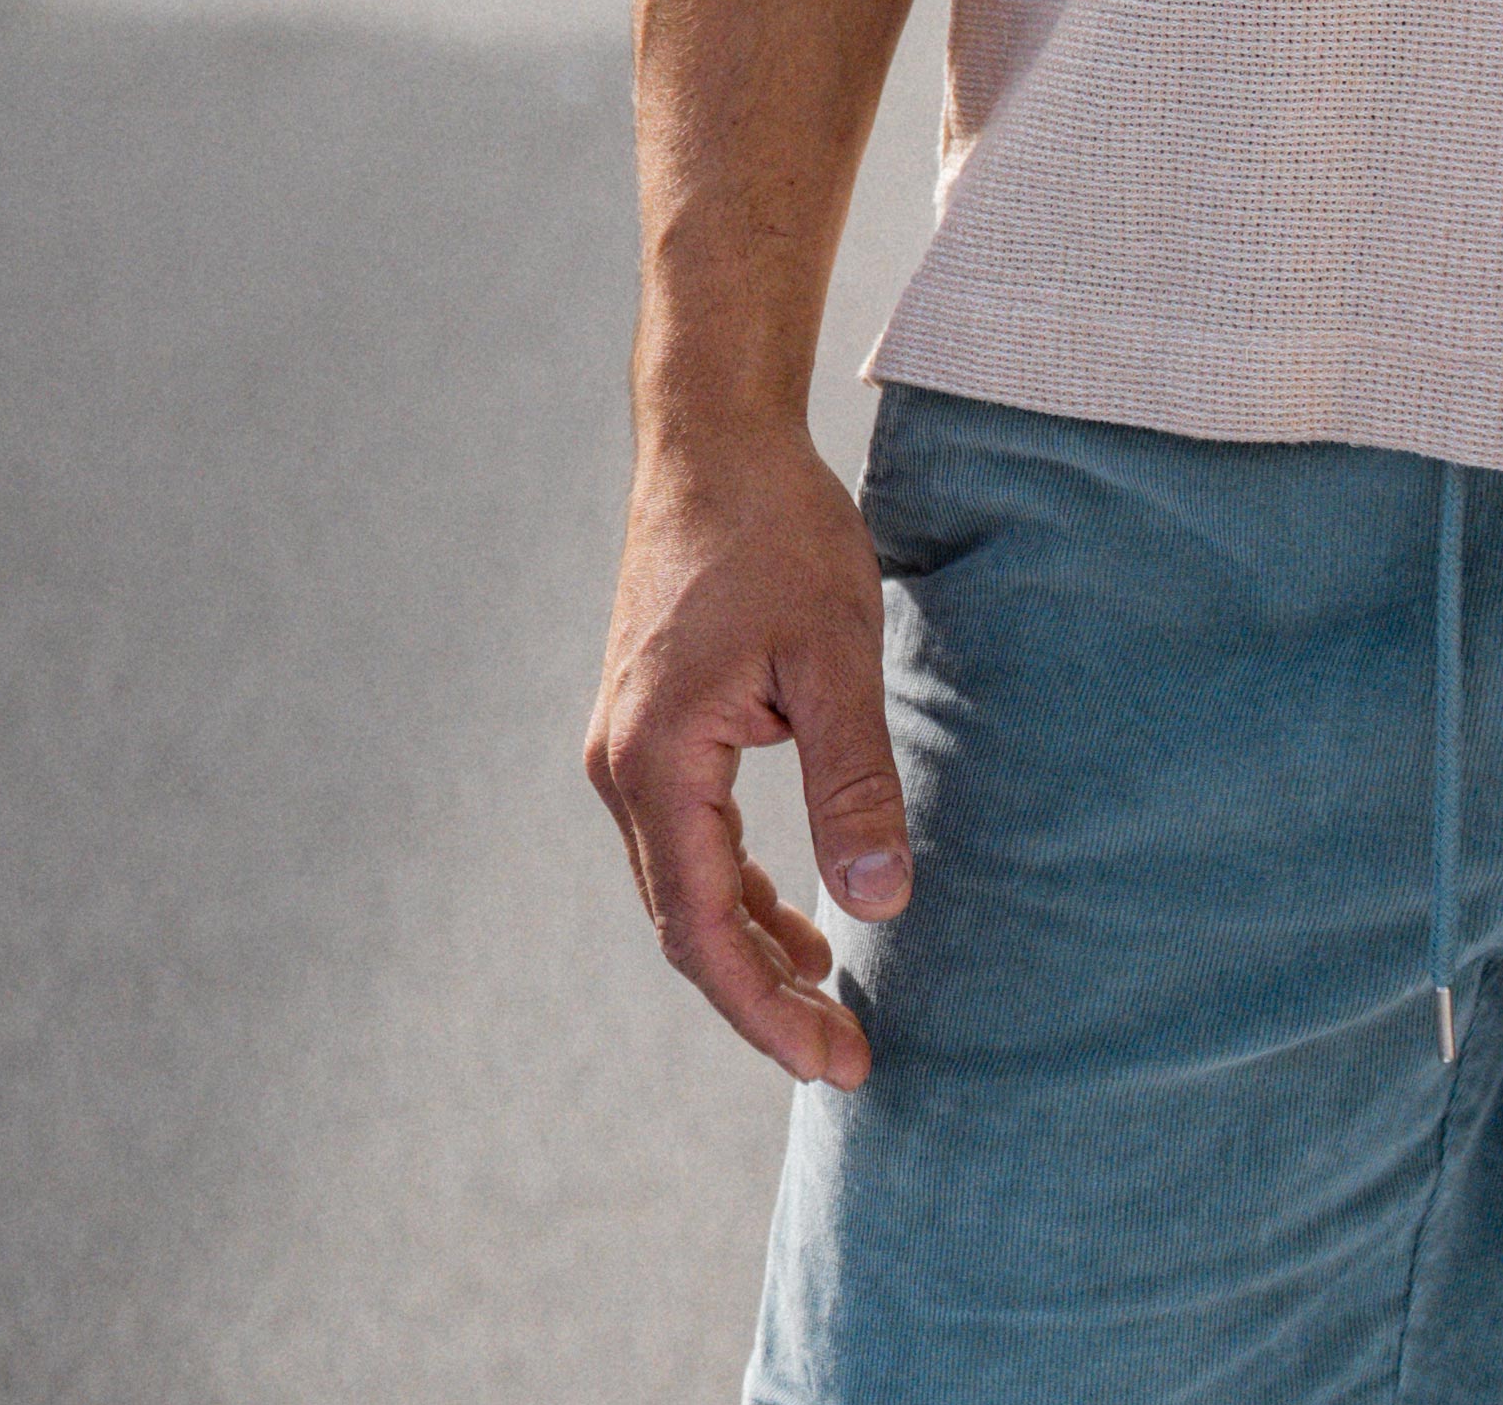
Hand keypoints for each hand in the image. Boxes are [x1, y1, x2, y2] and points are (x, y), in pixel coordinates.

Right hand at [587, 422, 914, 1083]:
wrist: (714, 440)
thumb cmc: (777, 531)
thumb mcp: (836, 652)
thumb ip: (854, 780)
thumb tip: (879, 905)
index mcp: (657, 762)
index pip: (703, 929)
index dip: (768, 1009)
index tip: (837, 1063)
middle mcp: (622, 769)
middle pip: (685, 925)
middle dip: (764, 998)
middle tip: (848, 1056)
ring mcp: (627, 749)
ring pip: (682, 887)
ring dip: (750, 946)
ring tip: (830, 999)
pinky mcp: (649, 727)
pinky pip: (686, 840)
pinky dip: (737, 888)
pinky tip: (794, 910)